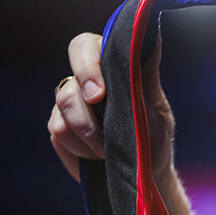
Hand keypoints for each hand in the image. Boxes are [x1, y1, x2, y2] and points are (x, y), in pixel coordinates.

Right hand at [47, 32, 175, 182]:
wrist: (144, 176)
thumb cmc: (154, 140)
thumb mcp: (157, 109)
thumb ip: (145, 77)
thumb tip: (149, 38)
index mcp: (108, 68)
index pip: (86, 47)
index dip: (87, 65)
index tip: (99, 93)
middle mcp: (84, 82)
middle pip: (68, 80)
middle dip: (82, 105)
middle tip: (101, 128)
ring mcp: (69, 105)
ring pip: (62, 106)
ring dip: (88, 132)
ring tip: (108, 149)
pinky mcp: (59, 128)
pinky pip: (58, 131)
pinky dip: (80, 147)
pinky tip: (96, 156)